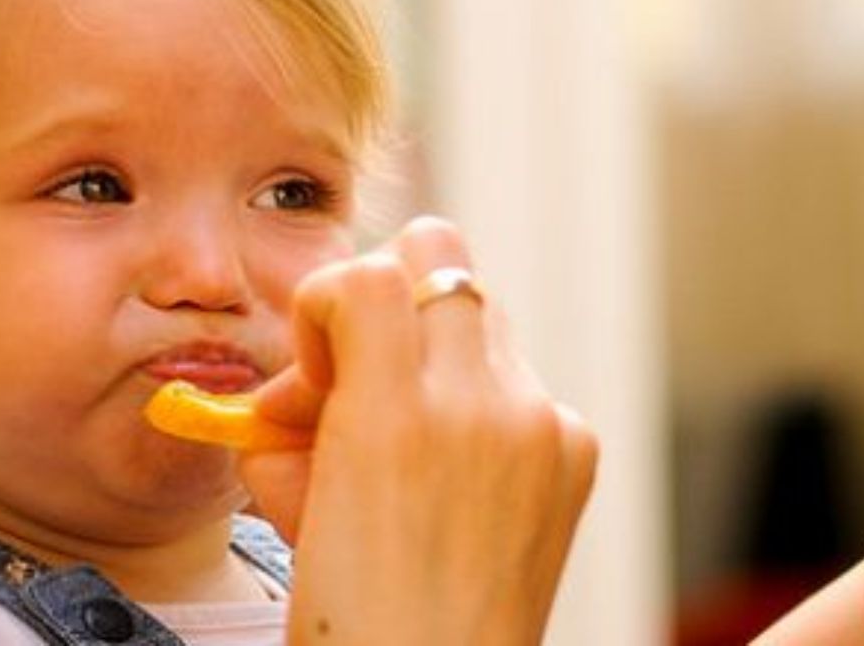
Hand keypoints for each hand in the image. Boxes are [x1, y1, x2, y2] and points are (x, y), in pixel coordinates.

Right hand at [237, 217, 597, 644]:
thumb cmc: (356, 621)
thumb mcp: (291, 508)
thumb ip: (287, 422)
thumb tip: (295, 387)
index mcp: (395, 420)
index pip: (371, 272)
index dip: (325, 303)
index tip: (315, 364)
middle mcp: (482, 406)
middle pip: (440, 255)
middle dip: (385, 304)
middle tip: (357, 375)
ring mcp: (541, 423)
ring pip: (481, 314)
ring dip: (435, 352)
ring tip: (406, 434)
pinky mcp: (576, 447)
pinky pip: (520, 379)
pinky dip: (484, 405)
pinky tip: (459, 474)